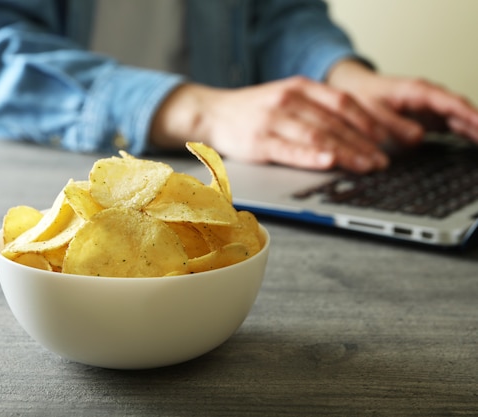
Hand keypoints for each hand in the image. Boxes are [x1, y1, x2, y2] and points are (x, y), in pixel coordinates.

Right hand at [150, 77, 389, 172]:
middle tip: (383, 161)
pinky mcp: (259, 141)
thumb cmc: (252, 112)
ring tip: (367, 166)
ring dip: (347, 152)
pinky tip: (329, 161)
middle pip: (336, 121)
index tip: (387, 139)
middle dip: (364, 142)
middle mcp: (290, 100)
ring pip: (318, 135)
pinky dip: (311, 156)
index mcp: (300, 88)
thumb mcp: (286, 101)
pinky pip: (290, 149)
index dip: (369, 121)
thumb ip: (315, 112)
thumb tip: (351, 134)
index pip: (343, 103)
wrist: (211, 113)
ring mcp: (273, 120)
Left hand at [326, 60, 477, 144]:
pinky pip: (452, 125)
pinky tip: (474, 144)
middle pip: (462, 111)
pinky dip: (465, 133)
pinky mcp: (428, 118)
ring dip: (475, 130)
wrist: (352, 88)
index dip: (470, 115)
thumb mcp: (372, 110)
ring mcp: (430, 107)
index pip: (451, 103)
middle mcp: (429, 98)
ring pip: (460, 119)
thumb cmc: (360, 95)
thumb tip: (418, 138)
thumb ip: (393, 124)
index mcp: (418, 91)